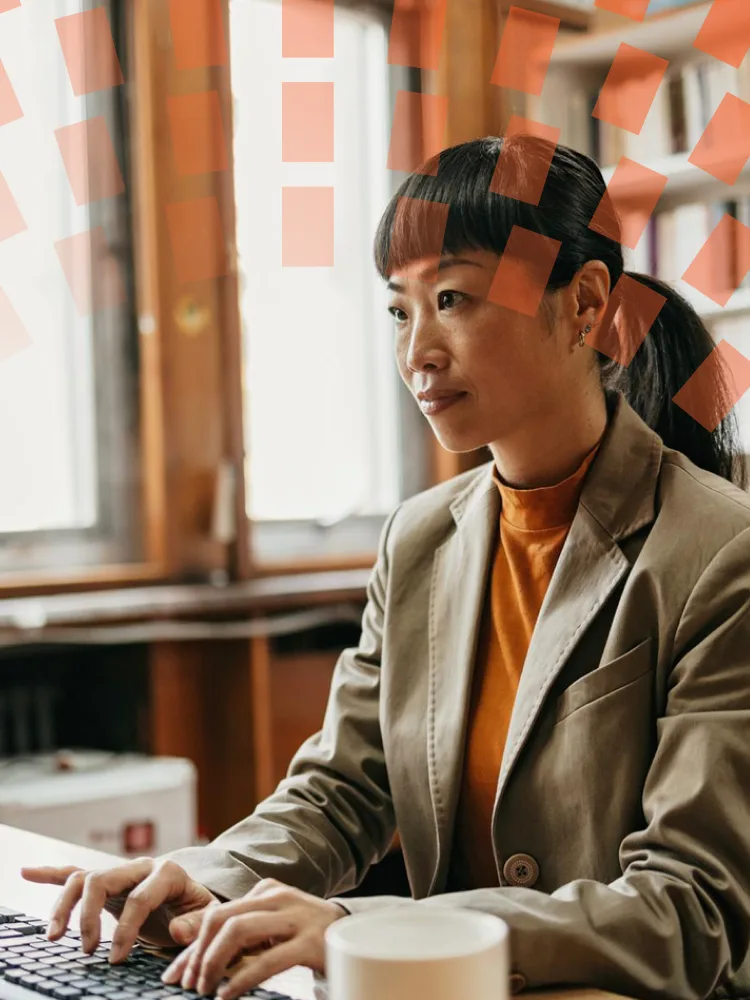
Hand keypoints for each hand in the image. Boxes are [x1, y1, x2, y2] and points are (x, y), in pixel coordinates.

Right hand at [21, 858, 216, 959]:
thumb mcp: (210, 918)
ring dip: (65, 905)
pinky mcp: (107, 883)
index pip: (139, 898)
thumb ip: (197, 924)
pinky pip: (75, 873)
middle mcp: (140, 866)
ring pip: (83, 878)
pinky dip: (51, 874)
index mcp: (168, 872)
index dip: (126, 930)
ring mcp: (121, 872)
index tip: (116, 959)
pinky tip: (28, 873)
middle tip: (89, 951)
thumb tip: (175, 930)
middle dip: (89, 917)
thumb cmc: (201, 912)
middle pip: (102, 880)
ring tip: (56, 937)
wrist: (196, 902)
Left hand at [161, 878, 347, 998]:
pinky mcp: (310, 943)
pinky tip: (227, 995)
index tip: (173, 974)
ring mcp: (295, 918)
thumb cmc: (307, 936)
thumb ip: (238, 934)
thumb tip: (190, 948)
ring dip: (213, 964)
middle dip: (197, 954)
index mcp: (266, 891)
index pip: (217, 913)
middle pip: (222, 917)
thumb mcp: (270, 930)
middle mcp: (278, 897)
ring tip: (204, 990)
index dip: (191, 946)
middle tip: (188, 984)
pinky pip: (266, 960)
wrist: (357, 936)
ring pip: (238, 931)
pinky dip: (241, 979)